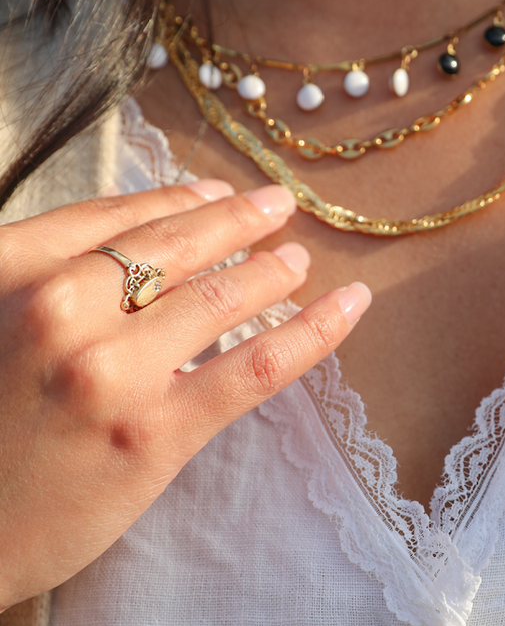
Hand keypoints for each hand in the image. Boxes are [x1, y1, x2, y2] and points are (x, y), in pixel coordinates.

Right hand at [0, 180, 370, 608]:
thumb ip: (48, 279)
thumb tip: (141, 245)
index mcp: (11, 270)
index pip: (115, 218)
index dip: (178, 201)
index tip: (216, 193)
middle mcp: (58, 308)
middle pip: (173, 248)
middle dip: (237, 221)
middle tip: (277, 208)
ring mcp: (110, 370)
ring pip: (220, 298)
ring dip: (273, 270)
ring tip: (298, 261)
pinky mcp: (153, 432)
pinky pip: (252, 368)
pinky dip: (313, 332)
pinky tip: (350, 306)